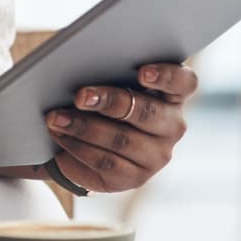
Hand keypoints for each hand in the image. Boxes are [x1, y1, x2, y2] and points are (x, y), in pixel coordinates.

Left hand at [44, 63, 198, 192]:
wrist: (88, 142)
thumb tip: (81, 62)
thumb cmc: (102, 100)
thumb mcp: (109, 82)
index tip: (142, 72)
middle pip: (147, 112)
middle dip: (111, 102)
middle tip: (80, 96)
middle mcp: (172, 126)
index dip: (167, 76)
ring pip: (122, 140)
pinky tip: (60, 136)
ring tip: (56, 117)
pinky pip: (106, 162)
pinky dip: (78, 147)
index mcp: (173, 95)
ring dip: (84, 127)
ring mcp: (157, 155)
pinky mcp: (135, 178)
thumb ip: (108, 71)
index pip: (184, 82)